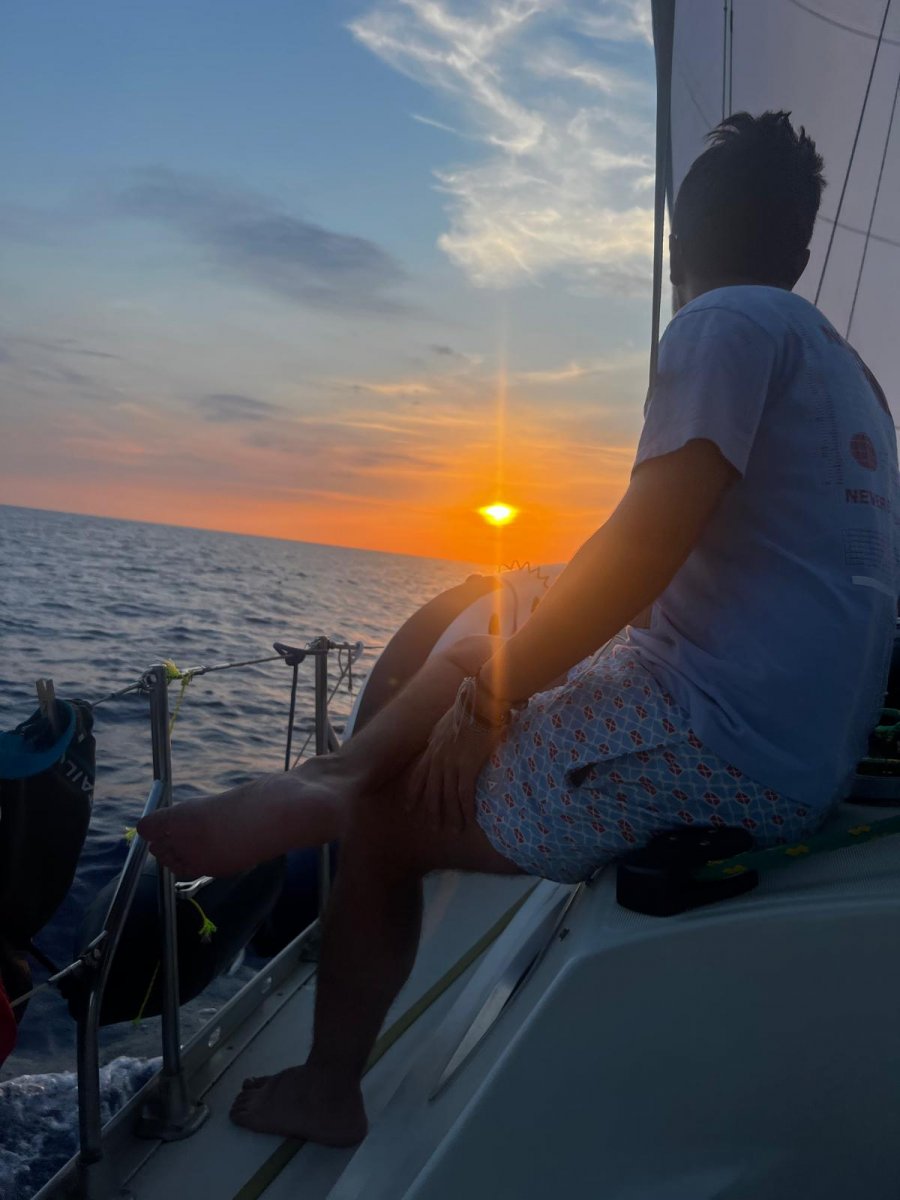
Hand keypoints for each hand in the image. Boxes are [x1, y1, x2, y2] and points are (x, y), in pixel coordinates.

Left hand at [406, 707, 501, 833]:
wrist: (479, 704)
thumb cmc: (466, 709)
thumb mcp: (443, 722)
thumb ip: (437, 735)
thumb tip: (433, 740)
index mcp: (432, 748)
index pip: (418, 776)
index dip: (414, 794)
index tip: (409, 808)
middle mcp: (438, 759)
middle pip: (431, 791)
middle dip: (431, 811)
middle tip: (433, 827)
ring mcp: (451, 764)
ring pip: (447, 796)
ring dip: (450, 815)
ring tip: (452, 830)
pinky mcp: (467, 766)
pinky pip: (464, 793)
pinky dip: (466, 809)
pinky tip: (468, 820)